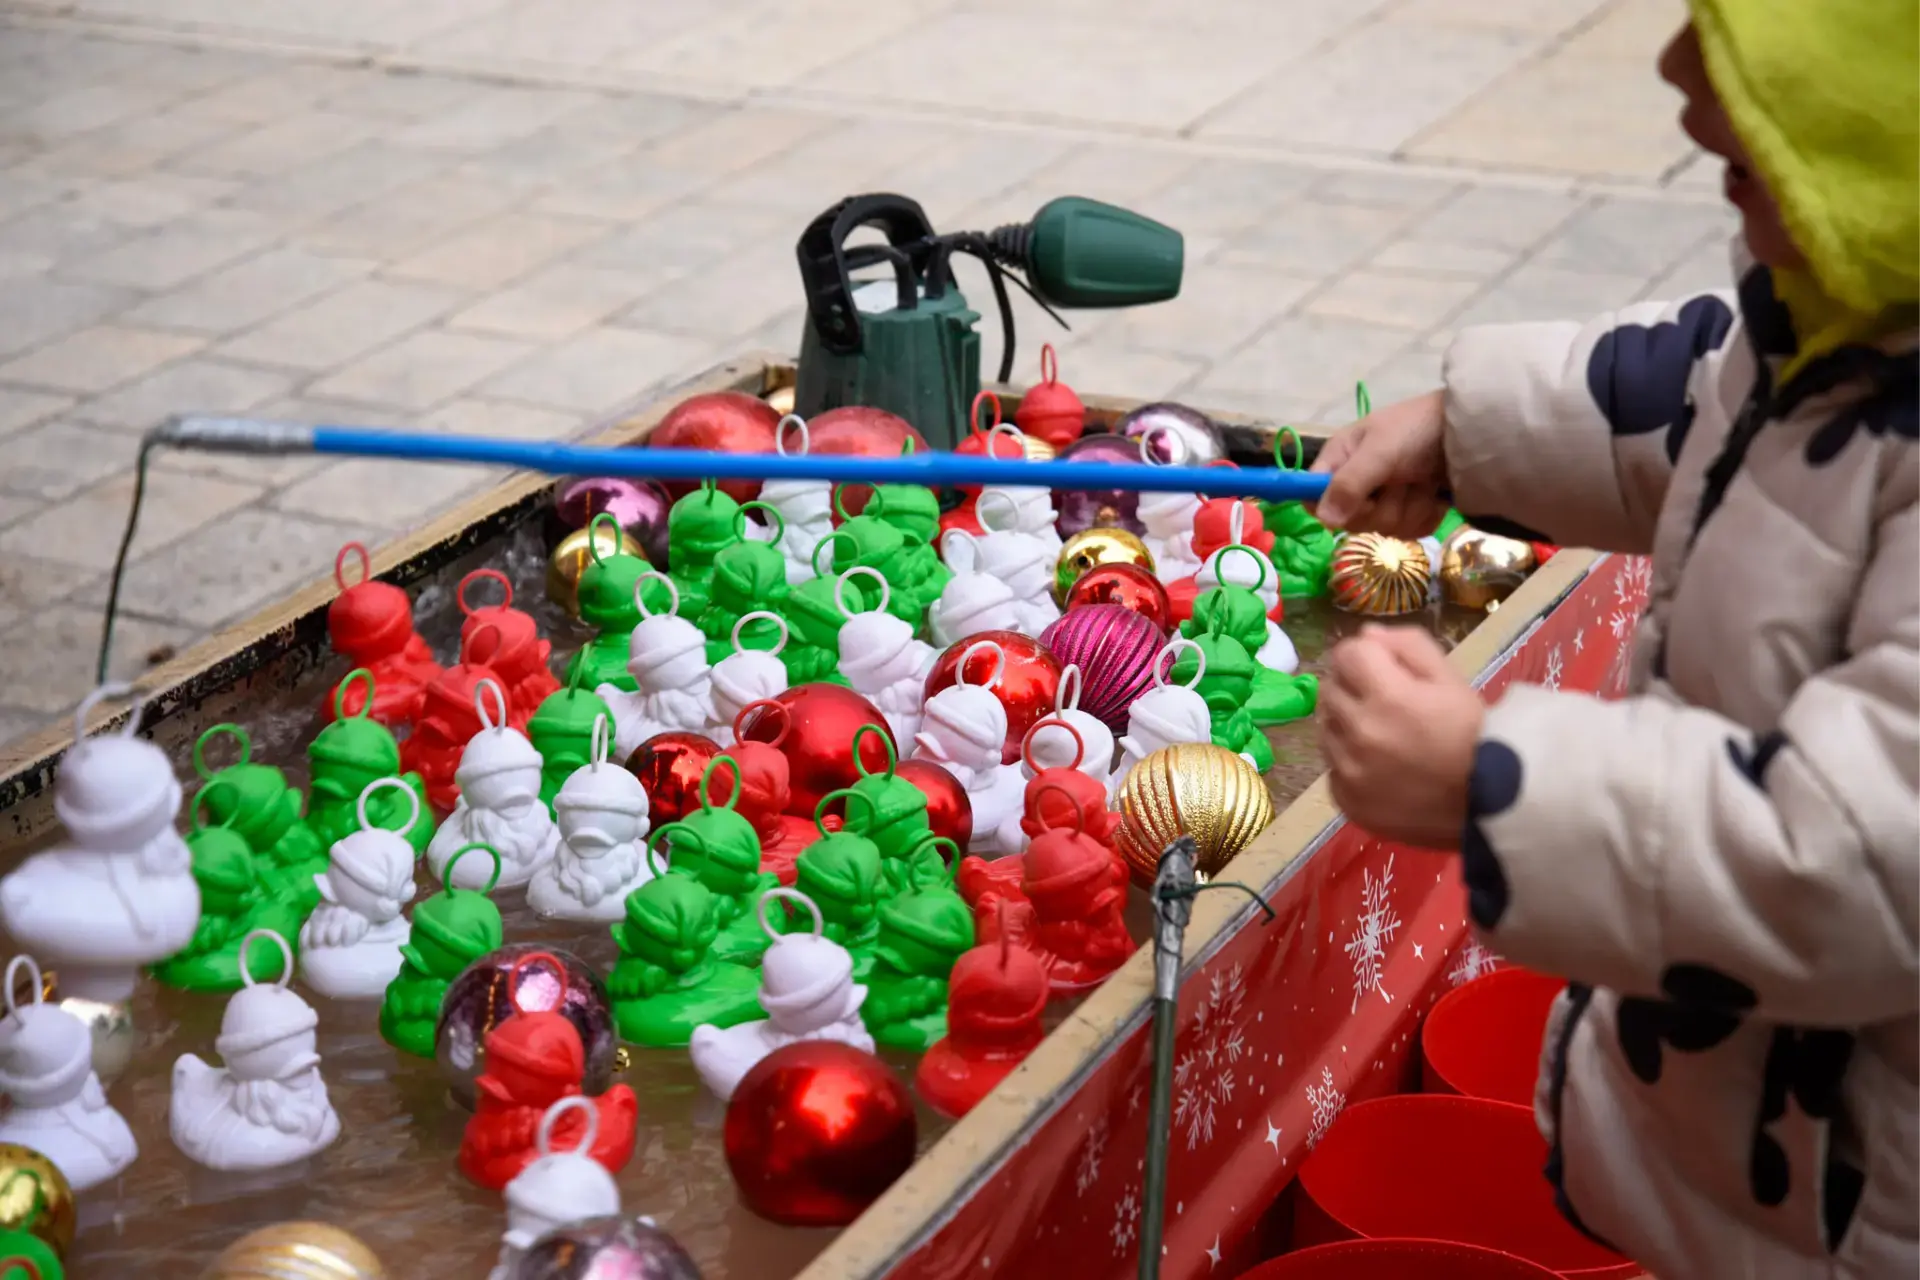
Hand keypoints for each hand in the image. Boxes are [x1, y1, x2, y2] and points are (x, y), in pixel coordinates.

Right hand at [1311, 389, 1450, 535]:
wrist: (1471, 431)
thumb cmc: (1418, 429)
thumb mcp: (1381, 450)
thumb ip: (1351, 483)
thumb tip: (1323, 520)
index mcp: (1340, 460)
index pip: (1312, 496)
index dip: (1330, 507)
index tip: (1356, 501)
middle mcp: (1358, 483)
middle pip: (1351, 521)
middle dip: (1382, 506)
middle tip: (1401, 482)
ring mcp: (1386, 501)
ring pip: (1384, 529)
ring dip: (1410, 508)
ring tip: (1423, 481)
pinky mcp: (1412, 514)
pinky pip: (1410, 532)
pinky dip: (1426, 515)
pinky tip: (1434, 494)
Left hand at [1320, 623, 1482, 849]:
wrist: (1492, 806)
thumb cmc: (1477, 736)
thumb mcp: (1453, 680)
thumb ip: (1409, 647)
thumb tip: (1367, 634)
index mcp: (1388, 697)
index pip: (1347, 654)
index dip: (1365, 655)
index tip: (1382, 666)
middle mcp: (1360, 733)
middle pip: (1330, 688)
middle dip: (1352, 686)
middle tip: (1384, 701)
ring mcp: (1349, 771)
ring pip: (1327, 728)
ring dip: (1346, 723)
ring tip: (1383, 735)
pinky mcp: (1347, 801)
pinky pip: (1332, 768)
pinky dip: (1348, 762)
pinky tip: (1380, 767)